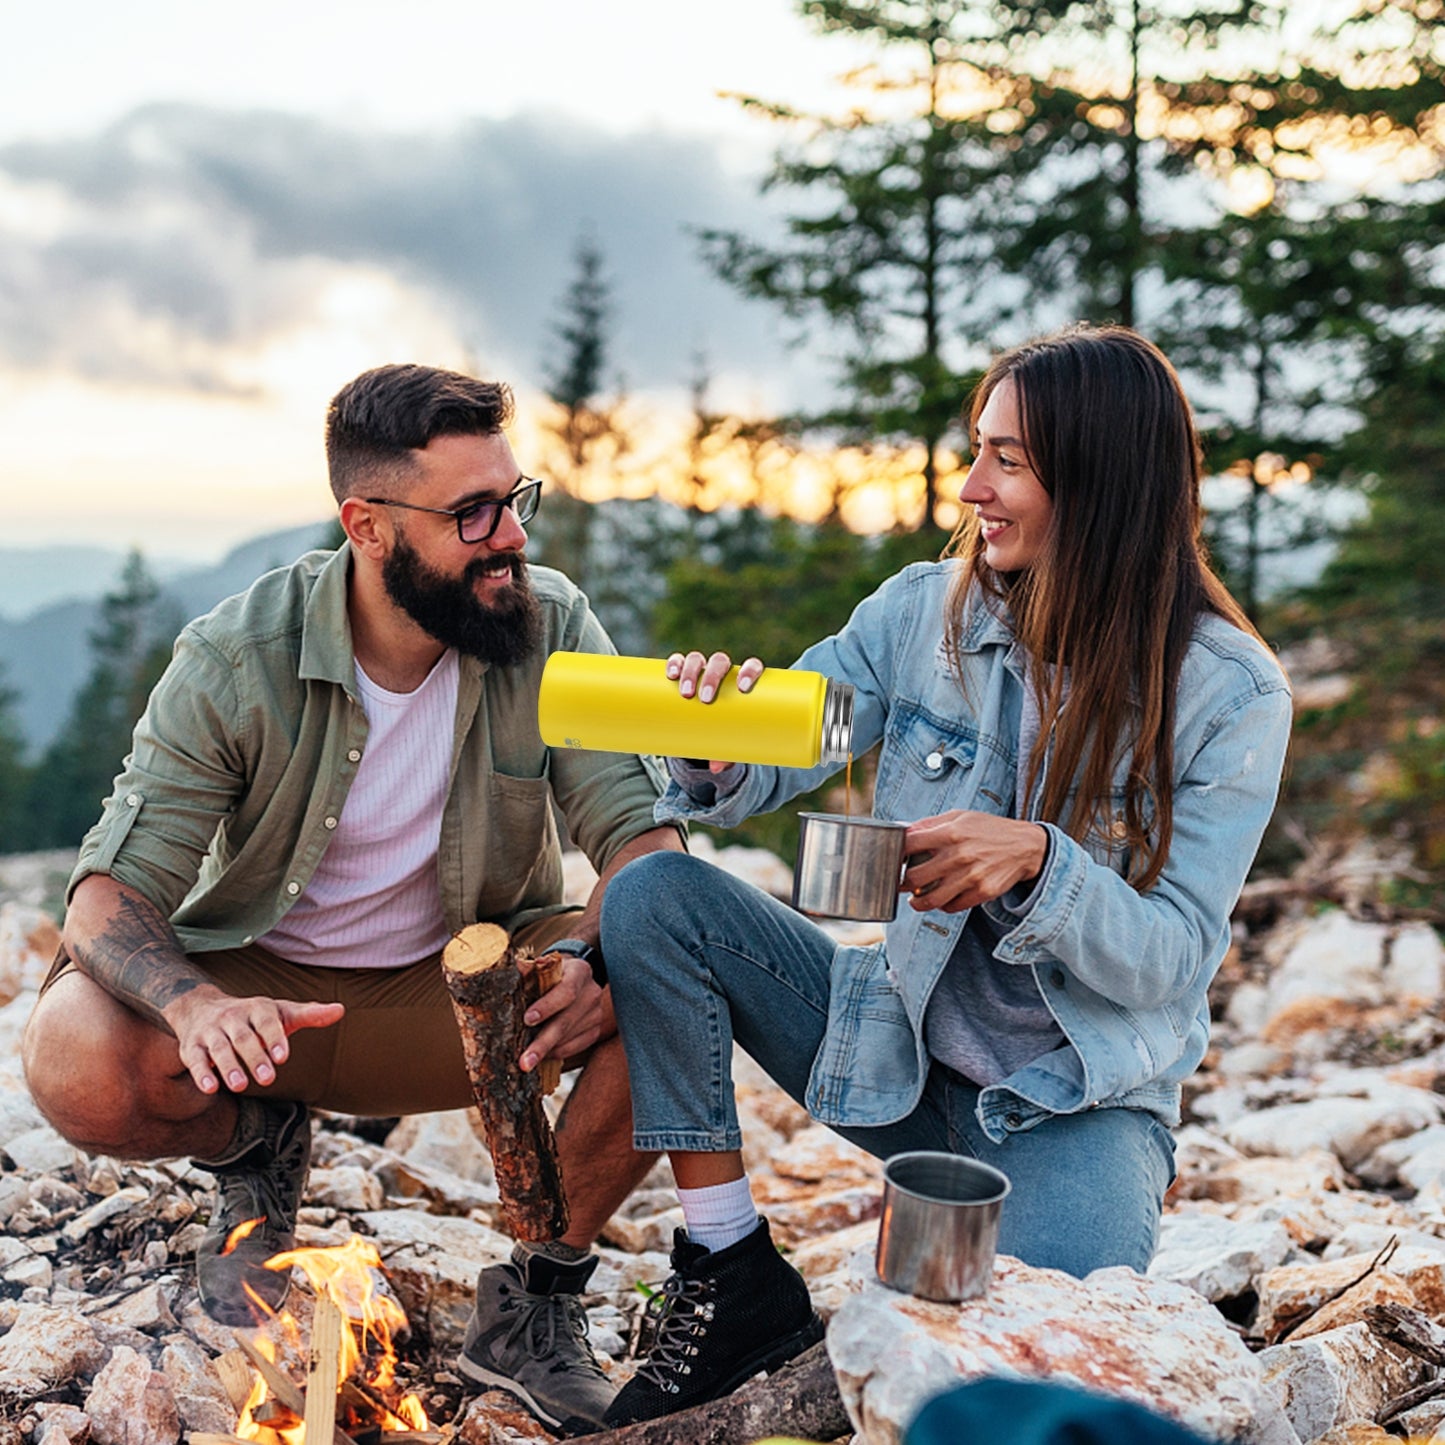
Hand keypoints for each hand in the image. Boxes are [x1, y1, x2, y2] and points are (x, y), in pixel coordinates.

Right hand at [164, 985, 344, 1094]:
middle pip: (243, 1038)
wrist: (201, 1008)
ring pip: (219, 1048)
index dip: (275, 1038)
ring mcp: (210, 1032)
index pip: (266, 1021)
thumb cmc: (251, 1017)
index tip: (283, 1057)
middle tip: (268, 1079)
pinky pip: (194, 1060)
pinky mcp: (192, 1047)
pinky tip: (211, 1088)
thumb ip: (309, 1014)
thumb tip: (341, 1010)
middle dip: (255, 1057)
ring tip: (240, 1086)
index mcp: (257, 1008)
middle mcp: (232, 1017)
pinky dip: (201, 1073)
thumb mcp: (280, 1012)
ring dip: (229, 1067)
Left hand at [519, 954, 613, 1071]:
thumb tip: (516, 967)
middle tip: (525, 1061)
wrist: (574, 979)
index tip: (527, 1019)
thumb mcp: (544, 967)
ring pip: (568, 1038)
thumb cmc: (552, 974)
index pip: (566, 991)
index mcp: (579, 972)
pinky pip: (574, 1047)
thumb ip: (530, 970)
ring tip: (527, 1062)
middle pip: (566, 1021)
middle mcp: (591, 993)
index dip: (547, 1006)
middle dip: (542, 1043)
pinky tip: (542, 1056)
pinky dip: (556, 1053)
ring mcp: (595, 1014)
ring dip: (546, 1051)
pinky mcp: (595, 1030)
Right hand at [665, 650, 764, 771]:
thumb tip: (716, 767)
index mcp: (742, 681)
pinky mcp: (682, 672)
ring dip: (691, 672)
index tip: (743, 688)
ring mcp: (701, 669)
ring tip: (686, 694)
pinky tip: (672, 674)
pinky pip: (677, 660)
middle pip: (720, 662)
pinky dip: (674, 664)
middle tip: (706, 698)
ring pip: (697, 659)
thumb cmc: (724, 730)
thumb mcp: (729, 741)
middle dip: (712, 677)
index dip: (749, 671)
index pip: (752, 666)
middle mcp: (722, 671)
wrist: (705, 723)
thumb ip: (727, 754)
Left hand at [901, 811, 1048, 912]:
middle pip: (914, 877)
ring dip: (917, 902)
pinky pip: (951, 907)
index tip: (892, 858)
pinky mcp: (982, 893)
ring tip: (914, 899)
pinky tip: (941, 899)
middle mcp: (959, 855)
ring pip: (930, 899)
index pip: (909, 844)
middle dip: (901, 882)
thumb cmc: (990, 830)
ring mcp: (971, 876)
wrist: (1025, 847)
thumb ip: (931, 824)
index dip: (895, 852)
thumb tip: (905, 832)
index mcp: (951, 832)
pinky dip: (943, 906)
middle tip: (900, 883)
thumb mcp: (961, 817)